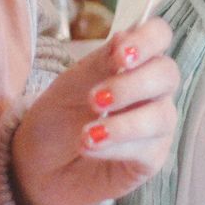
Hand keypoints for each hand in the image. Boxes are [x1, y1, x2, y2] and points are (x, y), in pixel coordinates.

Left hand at [11, 19, 180, 204]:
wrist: (36, 168)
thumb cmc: (57, 120)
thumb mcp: (71, 85)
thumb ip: (101, 62)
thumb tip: (126, 37)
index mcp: (134, 63)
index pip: (158, 36)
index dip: (147, 40)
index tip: (121, 55)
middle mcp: (151, 91)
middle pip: (167, 74)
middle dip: (131, 85)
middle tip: (94, 99)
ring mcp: (155, 126)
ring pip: (162, 115)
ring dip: (123, 124)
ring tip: (87, 135)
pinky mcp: (150, 160)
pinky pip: (148, 150)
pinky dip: (116, 147)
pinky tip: (90, 147)